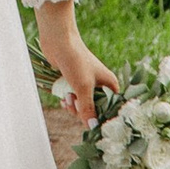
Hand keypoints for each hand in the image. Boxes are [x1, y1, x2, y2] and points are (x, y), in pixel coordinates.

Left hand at [34, 2, 112, 127]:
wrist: (58, 41)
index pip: (111, 108)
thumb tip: (93, 127)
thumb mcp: (83, 87)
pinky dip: (67, 101)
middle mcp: (100, 86)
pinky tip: (62, 97)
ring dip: (72, 106)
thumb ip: (88, 108)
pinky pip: (73, 100)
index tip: (92, 122)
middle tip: (74, 102)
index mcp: (110, 84)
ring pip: (82, 106)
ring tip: (66, 97)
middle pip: (95, 110)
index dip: (102, 117)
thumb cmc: (75, 61)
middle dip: (82, 110)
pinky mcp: (74, 84)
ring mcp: (86, 85)